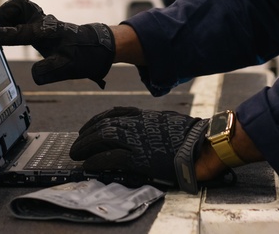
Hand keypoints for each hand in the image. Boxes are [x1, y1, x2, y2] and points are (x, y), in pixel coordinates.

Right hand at [0, 0, 114, 88]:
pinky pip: (22, 14)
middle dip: (4, 14)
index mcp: (48, 33)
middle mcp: (43, 22)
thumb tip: (34, 74)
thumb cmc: (83, 55)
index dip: (1, 35)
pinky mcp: (41, 23)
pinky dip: (12, 20)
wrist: (96, 46)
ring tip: (5, 33)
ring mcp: (42, 20)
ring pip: (19, 6)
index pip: (20, 32)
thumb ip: (51, 71)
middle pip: (18, 4)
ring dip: (7, 16)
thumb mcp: (69, 68)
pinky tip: (13, 35)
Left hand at [69, 107, 209, 192]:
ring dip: (86, 146)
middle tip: (75, 146)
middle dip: (86, 135)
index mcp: (144, 116)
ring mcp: (138, 139)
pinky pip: (113, 158)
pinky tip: (89, 164)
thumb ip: (150, 122)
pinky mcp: (141, 157)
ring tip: (76, 154)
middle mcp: (138, 124)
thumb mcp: (166, 120)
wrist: (202, 144)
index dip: (96, 121)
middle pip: (104, 125)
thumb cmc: (189, 134)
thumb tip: (140, 126)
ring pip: (104, 137)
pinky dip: (98, 160)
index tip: (86, 128)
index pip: (113, 113)